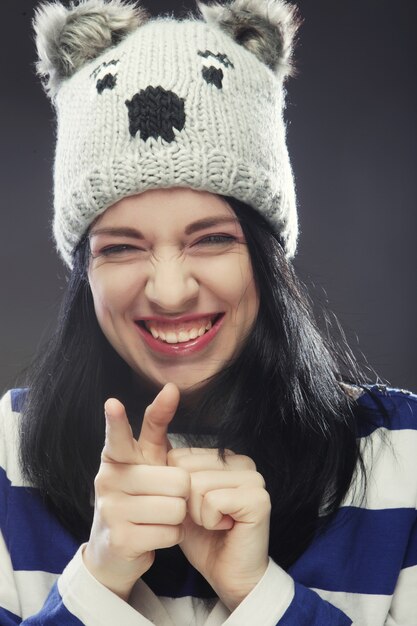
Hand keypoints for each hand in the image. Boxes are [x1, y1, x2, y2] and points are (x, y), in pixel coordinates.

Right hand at [83, 383, 189, 599]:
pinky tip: (154, 535)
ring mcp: (111, 510)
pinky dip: (172, 536)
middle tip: (162, 500)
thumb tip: (172, 388)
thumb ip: (156, 425)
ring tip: (157, 518)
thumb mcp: (145, 459)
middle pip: (177, 481)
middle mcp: (107, 480)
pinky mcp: (121, 539)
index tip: (113, 404)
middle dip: (181, 494)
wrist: (113, 550)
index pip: (119, 437)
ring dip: (177, 517)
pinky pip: (171, 533)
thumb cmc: (138, 495)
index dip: (117, 421)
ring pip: (176, 508)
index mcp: (115, 457)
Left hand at [167, 448, 270, 610]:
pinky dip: (210, 521)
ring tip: (215, 523)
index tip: (196, 506)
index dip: (175, 489)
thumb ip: (171, 473)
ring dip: (198, 514)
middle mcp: (242, 461)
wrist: (228, 575)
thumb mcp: (180, 500)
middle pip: (185, 468)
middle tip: (206, 517)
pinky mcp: (258, 498)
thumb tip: (153, 441)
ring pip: (197, 484)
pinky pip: (212, 501)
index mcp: (224, 457)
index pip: (179, 455)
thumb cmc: (203, 538)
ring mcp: (254, 478)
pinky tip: (225, 528)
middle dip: (186, 501)